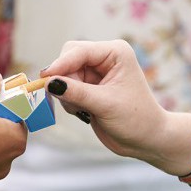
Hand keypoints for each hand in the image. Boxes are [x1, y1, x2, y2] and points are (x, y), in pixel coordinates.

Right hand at [41, 40, 169, 162]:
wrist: (145, 140)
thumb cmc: (135, 119)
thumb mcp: (105, 105)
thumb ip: (76, 93)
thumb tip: (49, 83)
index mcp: (115, 53)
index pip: (78, 50)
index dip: (61, 64)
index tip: (45, 79)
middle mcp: (104, 59)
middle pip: (68, 59)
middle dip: (64, 79)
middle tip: (70, 100)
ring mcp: (95, 74)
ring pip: (63, 75)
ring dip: (66, 93)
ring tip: (84, 110)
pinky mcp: (88, 88)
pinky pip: (65, 88)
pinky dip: (68, 101)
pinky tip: (84, 112)